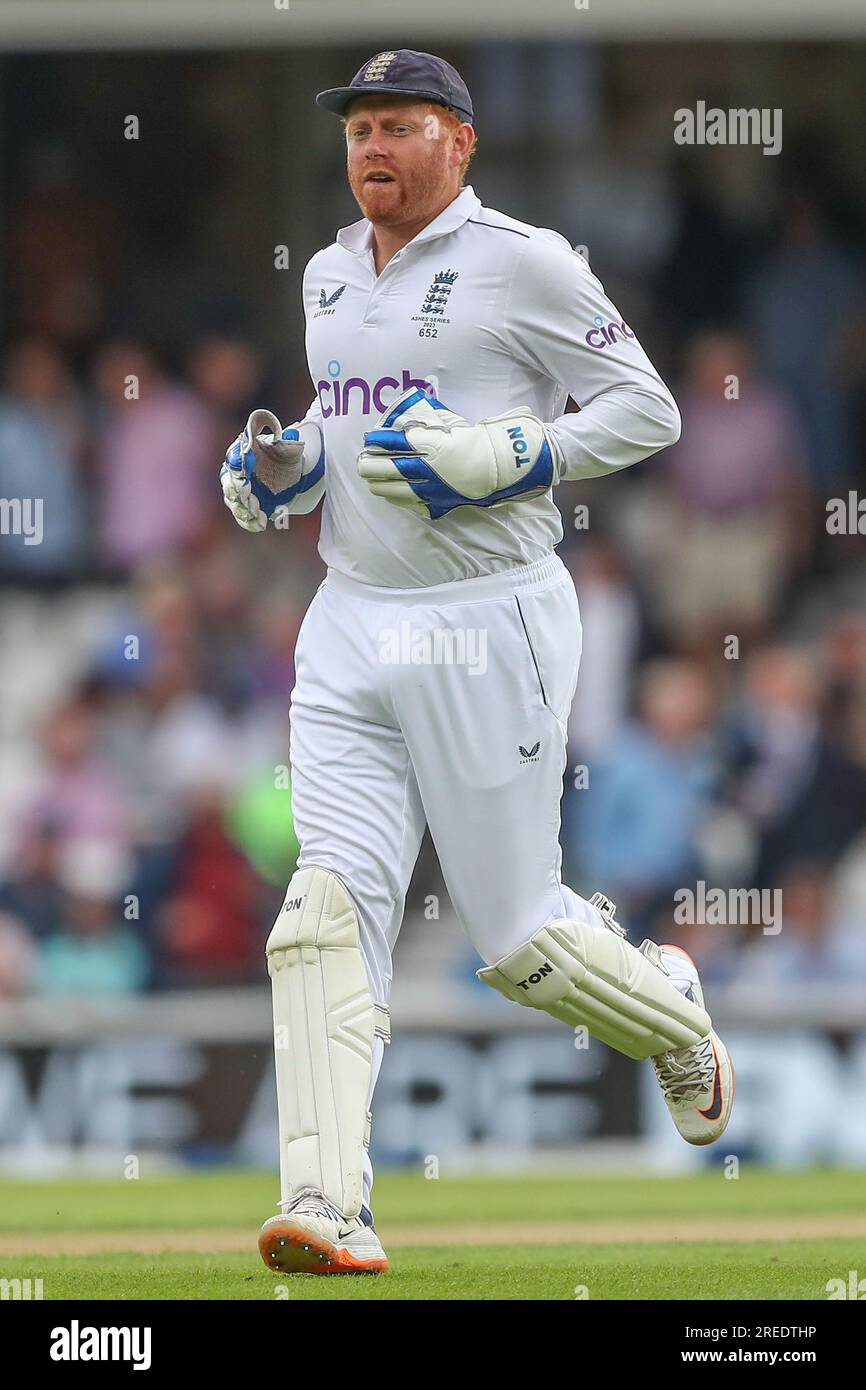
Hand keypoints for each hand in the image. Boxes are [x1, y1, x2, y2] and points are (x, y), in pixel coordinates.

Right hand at [221, 409, 307, 531]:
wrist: (294, 474)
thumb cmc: (288, 456)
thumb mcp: (290, 447)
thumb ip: (288, 442)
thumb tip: (291, 434)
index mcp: (243, 452)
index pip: (234, 457)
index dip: (236, 464)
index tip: (242, 470)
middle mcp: (236, 472)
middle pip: (229, 483)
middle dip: (238, 491)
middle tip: (248, 497)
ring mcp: (240, 491)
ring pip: (234, 501)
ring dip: (244, 509)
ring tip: (257, 513)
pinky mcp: (247, 507)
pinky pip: (243, 516)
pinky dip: (250, 521)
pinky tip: (261, 523)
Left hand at [357, 387, 559, 519]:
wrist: (504, 467)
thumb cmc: (480, 442)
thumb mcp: (453, 429)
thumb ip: (429, 431)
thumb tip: (407, 429)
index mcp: (435, 445)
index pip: (398, 442)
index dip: (381, 440)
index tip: (370, 438)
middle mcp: (431, 468)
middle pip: (391, 468)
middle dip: (372, 464)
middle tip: (362, 461)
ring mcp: (434, 488)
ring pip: (397, 488)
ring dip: (379, 484)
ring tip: (369, 479)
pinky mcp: (440, 501)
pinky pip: (412, 502)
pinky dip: (397, 498)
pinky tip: (389, 494)